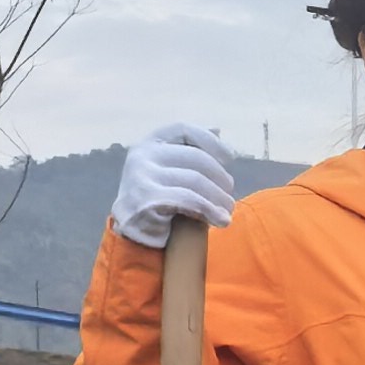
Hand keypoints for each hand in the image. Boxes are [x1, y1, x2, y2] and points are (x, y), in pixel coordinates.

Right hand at [111, 123, 234, 248]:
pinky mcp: (146, 199)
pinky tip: (221, 220)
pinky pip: (189, 200)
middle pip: (197, 158)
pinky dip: (210, 211)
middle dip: (221, 179)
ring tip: (227, 212)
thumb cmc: (161, 200)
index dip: (211, 141)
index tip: (229, 158)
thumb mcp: (173, 170)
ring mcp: (141, 175)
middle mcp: (142, 155)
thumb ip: (191, 151)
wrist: (135, 234)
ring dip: (219, 199)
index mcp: (149, 143)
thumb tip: (217, 130)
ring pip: (196, 180)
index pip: (184, 130)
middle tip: (229, 198)